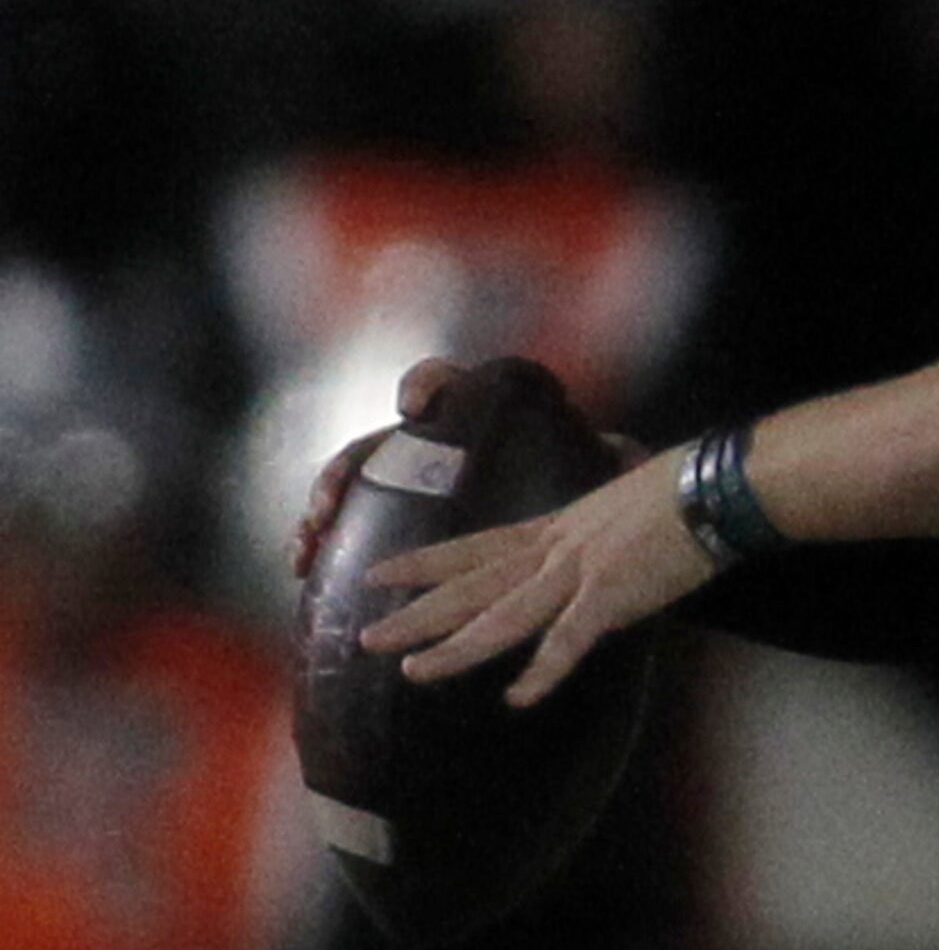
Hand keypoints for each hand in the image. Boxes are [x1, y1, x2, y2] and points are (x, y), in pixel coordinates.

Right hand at [291, 357, 650, 583]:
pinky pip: (344, 523)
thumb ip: (608, 457)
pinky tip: (303, 569)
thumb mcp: (594, 468)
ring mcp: (402, 478)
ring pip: (349, 481)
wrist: (566, 520)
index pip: (444, 380)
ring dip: (321, 508)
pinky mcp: (388, 517)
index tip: (416, 406)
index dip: (427, 384)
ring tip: (306, 544)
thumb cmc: (575, 477)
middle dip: (347, 467)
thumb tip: (625, 454)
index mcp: (475, 414)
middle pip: (378, 441)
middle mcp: (429, 441)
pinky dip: (318, 541)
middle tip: (331, 498)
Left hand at [358, 436, 710, 708]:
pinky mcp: (610, 595)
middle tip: (366, 636)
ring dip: (456, 646)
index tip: (377, 574)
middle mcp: (554, 550)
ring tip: (413, 671)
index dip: (424, 563)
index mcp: (555, 529)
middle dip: (418, 612)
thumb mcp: (616, 505)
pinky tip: (518, 697)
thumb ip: (592, 533)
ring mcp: (578, 573)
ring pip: (503, 616)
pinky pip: (568, 640)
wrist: (713, 487)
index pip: (475, 547)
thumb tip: (590, 550)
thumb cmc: (678, 488)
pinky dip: (543, 669)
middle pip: (473, 586)